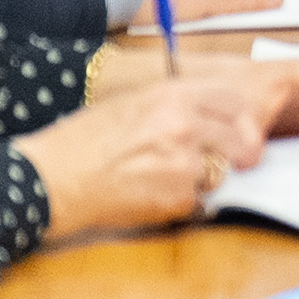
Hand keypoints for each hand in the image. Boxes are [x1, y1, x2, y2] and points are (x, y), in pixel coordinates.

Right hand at [16, 76, 270, 238]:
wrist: (53, 178)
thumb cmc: (83, 141)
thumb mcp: (132, 104)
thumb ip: (175, 106)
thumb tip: (210, 116)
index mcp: (174, 95)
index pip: (235, 103)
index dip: (243, 120)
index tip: (244, 131)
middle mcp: (185, 125)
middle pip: (242, 140)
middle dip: (241, 154)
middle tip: (238, 162)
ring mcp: (184, 163)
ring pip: (219, 173)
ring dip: (203, 179)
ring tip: (164, 178)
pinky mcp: (177, 197)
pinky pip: (196, 201)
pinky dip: (181, 203)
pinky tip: (150, 196)